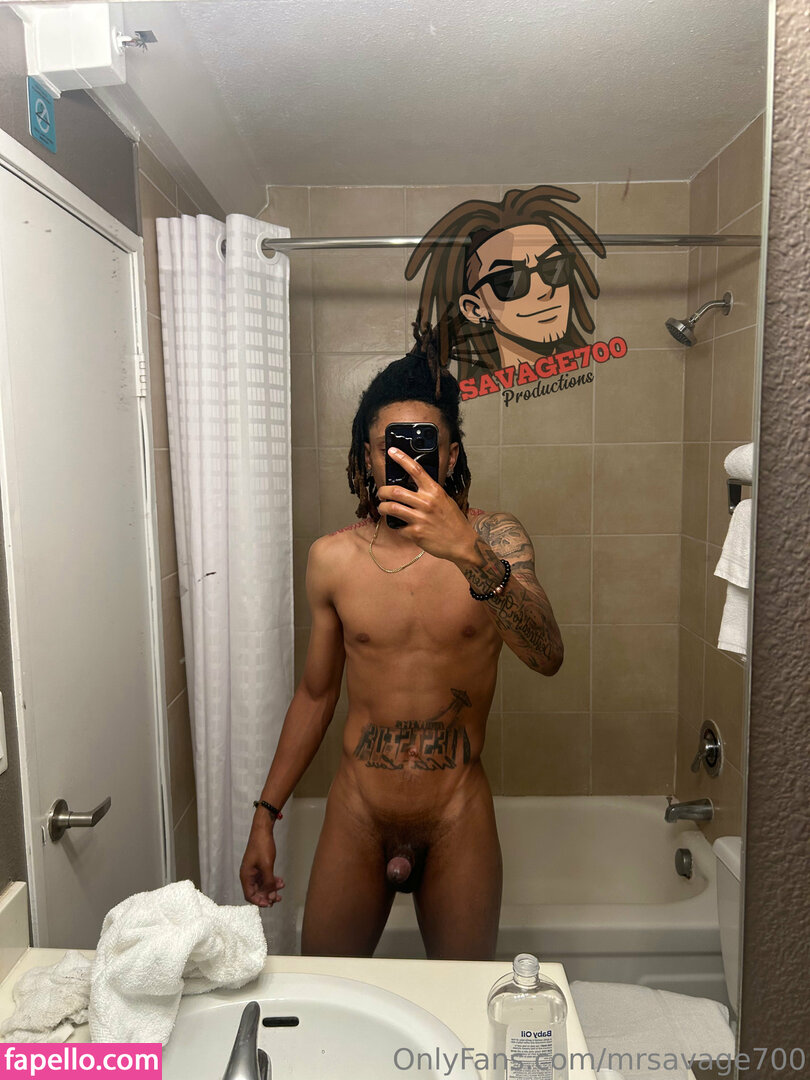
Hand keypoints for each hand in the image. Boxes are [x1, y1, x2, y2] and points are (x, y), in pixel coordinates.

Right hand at [240, 821, 285, 907]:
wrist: (263, 830)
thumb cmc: (262, 845)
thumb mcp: (267, 865)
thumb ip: (268, 882)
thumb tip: (270, 896)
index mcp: (246, 876)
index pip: (250, 895)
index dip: (259, 901)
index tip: (270, 903)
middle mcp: (248, 874)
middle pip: (256, 891)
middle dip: (267, 896)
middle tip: (278, 898)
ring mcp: (254, 870)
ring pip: (262, 885)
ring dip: (271, 888)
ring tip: (281, 888)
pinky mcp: (259, 866)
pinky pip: (265, 877)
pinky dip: (272, 880)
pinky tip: (280, 881)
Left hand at [376, 447, 476, 563]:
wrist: (462, 543)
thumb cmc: (454, 521)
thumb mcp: (445, 500)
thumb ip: (430, 493)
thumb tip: (413, 487)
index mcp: (434, 491)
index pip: (416, 470)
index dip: (402, 458)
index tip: (392, 452)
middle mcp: (426, 502)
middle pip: (395, 491)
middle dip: (383, 491)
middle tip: (381, 493)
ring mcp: (420, 518)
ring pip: (391, 508)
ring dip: (383, 508)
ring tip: (383, 508)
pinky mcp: (416, 533)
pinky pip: (397, 527)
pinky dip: (395, 526)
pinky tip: (398, 525)